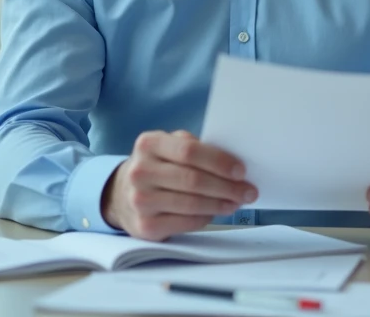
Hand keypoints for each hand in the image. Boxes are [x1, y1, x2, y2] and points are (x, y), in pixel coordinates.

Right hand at [102, 129, 257, 240]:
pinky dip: (206, 217)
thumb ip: (193, 148)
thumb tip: (233, 164)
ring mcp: (140, 200)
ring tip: (236, 202)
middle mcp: (140, 171)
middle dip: (227, 186)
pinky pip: (186, 223)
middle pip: (193, 180)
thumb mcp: (167, 146)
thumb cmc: (157, 167)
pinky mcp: (145, 226)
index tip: (241, 170)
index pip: (189, 151)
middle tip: (248, 191)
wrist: (121, 195)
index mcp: (148, 144)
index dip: (218, 161)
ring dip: (221, 204)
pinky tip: (216, 212)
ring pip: (192, 204)